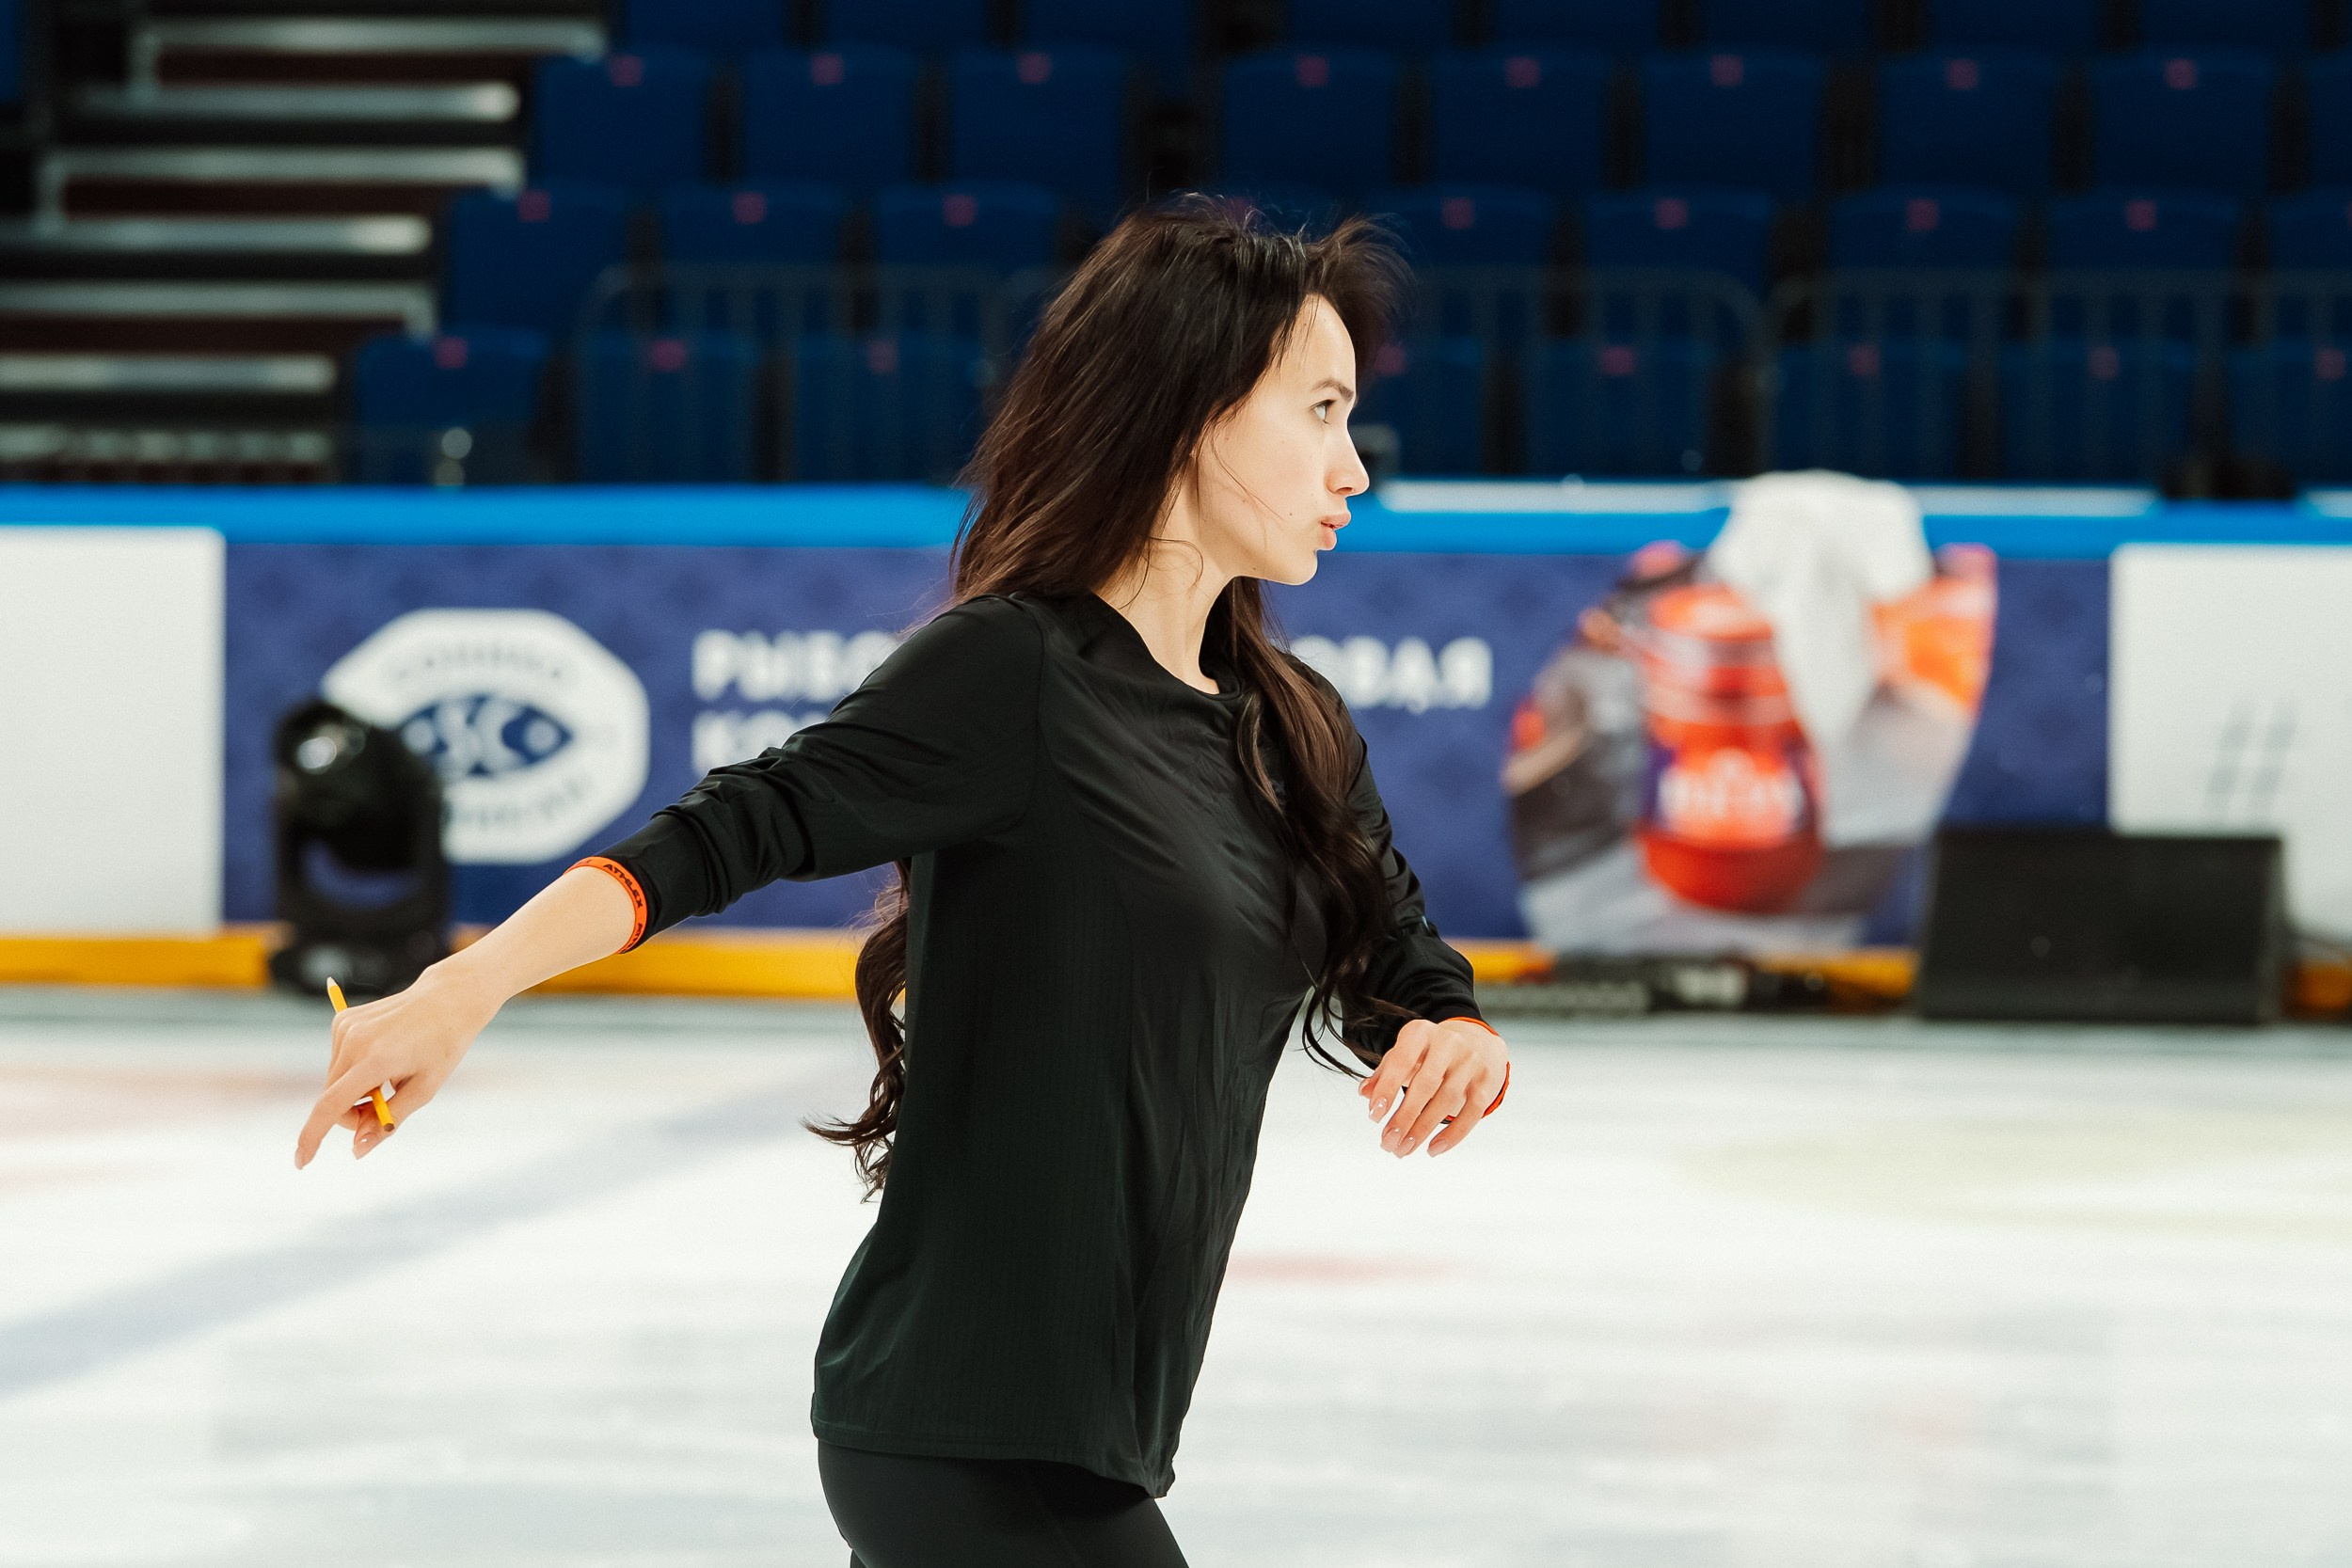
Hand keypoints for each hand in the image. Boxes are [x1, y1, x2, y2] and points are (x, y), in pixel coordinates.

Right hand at [294, 963, 500, 1166]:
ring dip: (354, 1091)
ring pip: (334, 1081)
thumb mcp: (425, 1089)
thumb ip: (388, 1121)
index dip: (313, 1137)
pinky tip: (382, 1056)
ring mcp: (345, 1027)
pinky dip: (354, 1070)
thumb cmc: (443, 1045)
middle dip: (353, 1113)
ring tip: (390, 1076)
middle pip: (332, 1098)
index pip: (331, 1105)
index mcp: (377, 1059)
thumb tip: (357, 1150)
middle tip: (384, 1109)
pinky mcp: (342, 1020)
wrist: (448, 998)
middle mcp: (354, 1041)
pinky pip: (339, 1061)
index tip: (301, 1162)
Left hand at [1358, 1016, 1508, 1158]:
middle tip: (1388, 1142)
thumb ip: (1383, 1073)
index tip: (1374, 1116)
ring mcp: (1471, 1062)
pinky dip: (1452, 1135)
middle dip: (1405, 1117)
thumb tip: (1364, 1093)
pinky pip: (1472, 1113)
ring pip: (1447, 1100)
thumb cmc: (1430, 1053)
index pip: (1402, 1059)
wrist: (1476, 1043)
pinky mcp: (1486, 1082)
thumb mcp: (1404, 1054)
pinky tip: (1433, 1149)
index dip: (1387, 1088)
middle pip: (1426, 1084)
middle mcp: (1449, 1043)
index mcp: (1421, 1032)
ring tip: (1404, 1149)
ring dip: (1423, 1129)